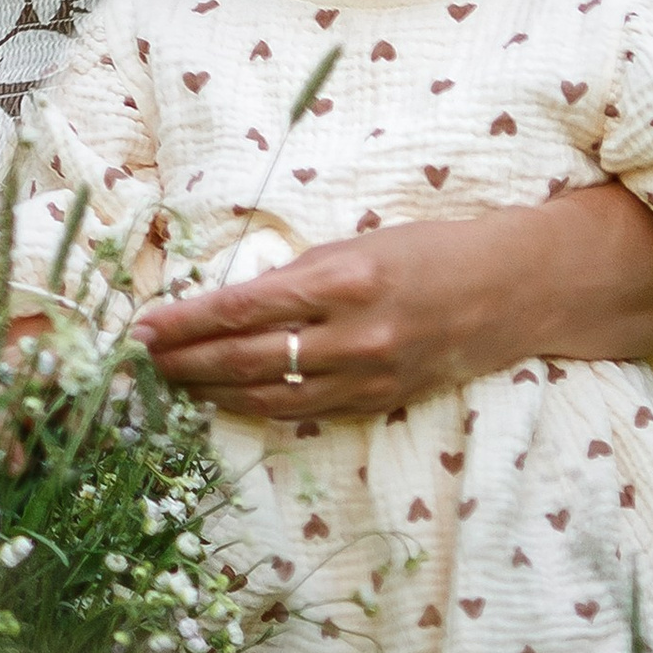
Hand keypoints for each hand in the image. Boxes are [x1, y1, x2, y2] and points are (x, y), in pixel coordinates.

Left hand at [134, 189, 652, 419]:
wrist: (512, 291)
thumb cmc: (431, 250)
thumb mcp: (361, 242)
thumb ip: (300, 275)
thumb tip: (230, 300)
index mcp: (344, 278)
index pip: (242, 307)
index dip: (186, 322)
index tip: (143, 326)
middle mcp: (353, 334)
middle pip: (245, 357)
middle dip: (185, 361)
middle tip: (140, 360)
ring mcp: (368, 375)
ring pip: (268, 393)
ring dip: (210, 389)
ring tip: (169, 382)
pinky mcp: (380, 401)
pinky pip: (303, 410)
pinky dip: (256, 406)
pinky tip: (224, 399)